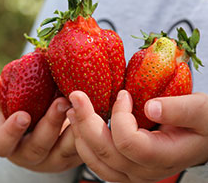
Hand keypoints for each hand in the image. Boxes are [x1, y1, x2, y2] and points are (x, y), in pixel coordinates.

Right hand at [0, 76, 81, 171]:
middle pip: (37, 147)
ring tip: (80, 106)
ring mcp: (53, 159)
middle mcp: (30, 155)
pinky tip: (92, 113)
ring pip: (63, 151)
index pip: (1, 144)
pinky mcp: (73, 157)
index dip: (10, 132)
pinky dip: (87, 131)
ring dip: (72, 128)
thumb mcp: (10, 99)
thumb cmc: (25, 107)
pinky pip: (81, 149)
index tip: (23, 115)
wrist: (48, 120)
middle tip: (62, 101)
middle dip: (50, 124)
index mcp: (9, 142)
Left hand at [66, 90, 207, 182]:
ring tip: (72, 111)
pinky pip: (98, 162)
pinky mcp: (125, 167)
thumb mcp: (201, 111)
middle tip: (75, 96)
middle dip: (86, 121)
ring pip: (97, 161)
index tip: (123, 94)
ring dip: (80, 134)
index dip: (120, 116)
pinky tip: (79, 127)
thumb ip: (180, 110)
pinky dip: (85, 144)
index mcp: (164, 155)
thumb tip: (151, 106)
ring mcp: (132, 172)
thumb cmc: (204, 123)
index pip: (130, 143)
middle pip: (106, 152)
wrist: (203, 136)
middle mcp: (145, 171)